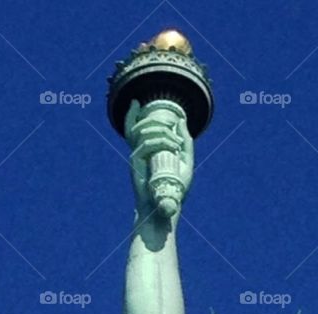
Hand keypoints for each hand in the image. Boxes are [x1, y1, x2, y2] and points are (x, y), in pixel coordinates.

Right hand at [125, 98, 193, 217]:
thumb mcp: (185, 161)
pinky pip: (145, 144)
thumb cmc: (175, 188)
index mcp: (147, 151)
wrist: (166, 207)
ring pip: (142, 132)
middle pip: (138, 126)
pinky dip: (160, 141)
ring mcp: (136, 158)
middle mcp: (139, 152)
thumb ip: (185, 142)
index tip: (136, 102)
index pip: (134, 128)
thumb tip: (181, 121)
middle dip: (155, 119)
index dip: (131, 114)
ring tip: (176, 141)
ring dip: (161, 131)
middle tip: (172, 124)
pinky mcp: (136, 164)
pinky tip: (172, 146)